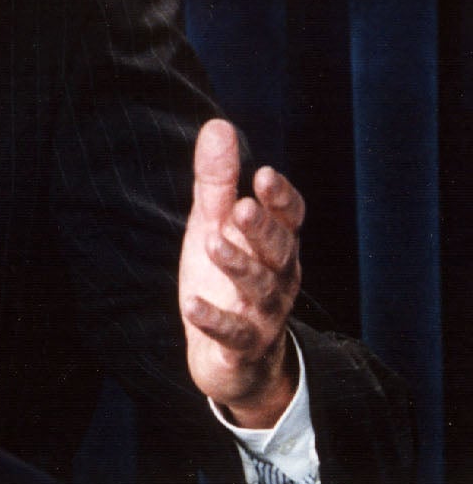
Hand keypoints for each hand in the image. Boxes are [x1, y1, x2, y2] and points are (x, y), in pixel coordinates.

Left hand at [178, 118, 303, 426]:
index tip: (264, 174)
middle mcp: (278, 277)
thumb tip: (218, 124)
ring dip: (238, 265)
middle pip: (279, 250)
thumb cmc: (225, 280)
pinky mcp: (242, 347)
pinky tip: (192, 304)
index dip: (281, 199)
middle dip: (263, 228)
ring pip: (260, 289)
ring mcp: (263, 314)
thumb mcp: (216, 226)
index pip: (290, 219)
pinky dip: (215, 319)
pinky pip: (233, 334)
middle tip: (243, 206)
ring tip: (212, 242)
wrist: (231, 358)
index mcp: (276, 246)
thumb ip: (218, 182)